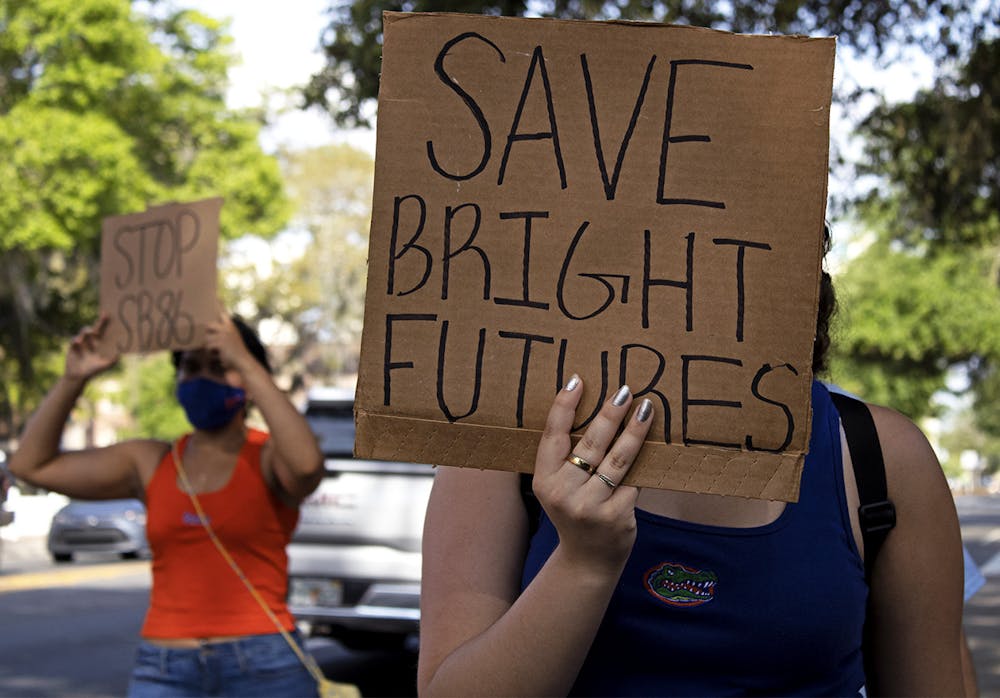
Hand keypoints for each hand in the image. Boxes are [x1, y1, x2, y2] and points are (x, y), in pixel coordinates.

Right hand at [65, 315, 117, 381]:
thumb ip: (113, 361)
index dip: (107, 325)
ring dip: (88, 331)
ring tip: (91, 333)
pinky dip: (76, 340)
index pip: (104, 332)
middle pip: (95, 329)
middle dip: (100, 322)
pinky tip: (78, 342)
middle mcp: (90, 341)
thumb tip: (120, 354)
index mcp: (99, 344)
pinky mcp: (72, 346)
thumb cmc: (92, 371)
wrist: (78, 376)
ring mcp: (81, 342)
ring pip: (84, 331)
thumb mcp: (104, 365)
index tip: (112, 317)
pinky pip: (74, 339)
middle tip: (106, 316)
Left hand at [203, 310, 254, 374]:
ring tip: (218, 351)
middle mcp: (227, 328)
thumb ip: (223, 331)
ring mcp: (224, 335)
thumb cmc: (236, 352)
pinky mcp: (220, 343)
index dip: (218, 304)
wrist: (244, 361)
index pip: (222, 312)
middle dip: (207, 333)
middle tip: (208, 338)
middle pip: (208, 325)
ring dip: (209, 346)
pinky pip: (208, 346)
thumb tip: (208, 327)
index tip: (216, 297)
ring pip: (206, 338)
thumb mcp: (232, 338)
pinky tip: (219, 355)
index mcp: (231, 326)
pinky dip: (211, 352)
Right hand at [532, 377, 653, 575]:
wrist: (587, 561)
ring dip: (635, 430)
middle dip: (610, 413)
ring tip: (646, 407)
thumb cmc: (574, 512)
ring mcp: (590, 507)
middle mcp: (563, 493)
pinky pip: (634, 480)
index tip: (578, 380)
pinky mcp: (617, 517)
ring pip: (617, 459)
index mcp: (543, 481)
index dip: (564, 406)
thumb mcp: (558, 487)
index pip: (553, 436)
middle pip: (591, 444)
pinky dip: (644, 462)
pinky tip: (654, 442)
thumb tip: (596, 410)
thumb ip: (566, 458)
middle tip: (624, 390)